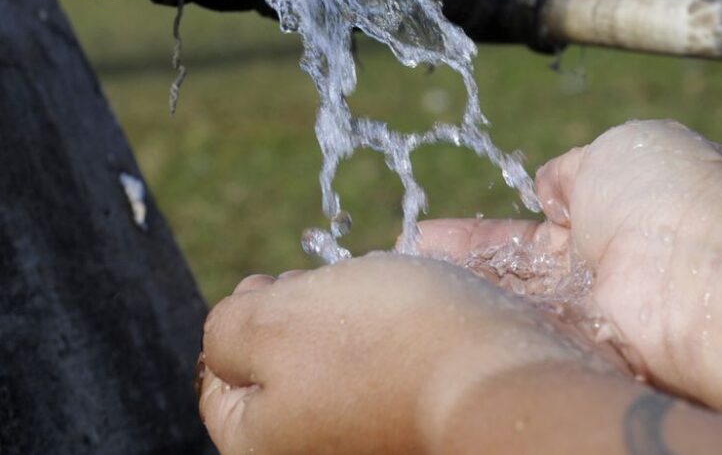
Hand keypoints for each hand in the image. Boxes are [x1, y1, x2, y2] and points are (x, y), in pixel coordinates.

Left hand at [197, 253, 607, 454]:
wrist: (502, 378)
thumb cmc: (382, 345)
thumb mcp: (272, 320)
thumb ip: (226, 328)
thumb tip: (228, 335)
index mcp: (260, 444)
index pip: (219, 386)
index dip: (239, 321)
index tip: (270, 283)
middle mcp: (315, 452)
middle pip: (281, 377)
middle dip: (296, 317)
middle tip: (322, 283)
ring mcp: (369, 442)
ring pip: (337, 369)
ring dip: (347, 324)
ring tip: (374, 293)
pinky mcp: (416, 426)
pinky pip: (388, 376)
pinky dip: (392, 341)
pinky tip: (413, 314)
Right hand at [418, 120, 721, 391]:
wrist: (707, 271)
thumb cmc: (670, 195)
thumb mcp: (615, 151)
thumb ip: (573, 169)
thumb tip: (550, 184)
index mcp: (607, 216)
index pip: (526, 233)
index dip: (476, 236)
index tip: (426, 235)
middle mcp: (596, 275)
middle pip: (510, 277)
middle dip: (456, 272)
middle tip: (401, 267)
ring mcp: (588, 319)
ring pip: (510, 309)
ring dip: (459, 299)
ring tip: (398, 291)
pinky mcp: (583, 357)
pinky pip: (520, 341)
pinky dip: (478, 330)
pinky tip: (428, 321)